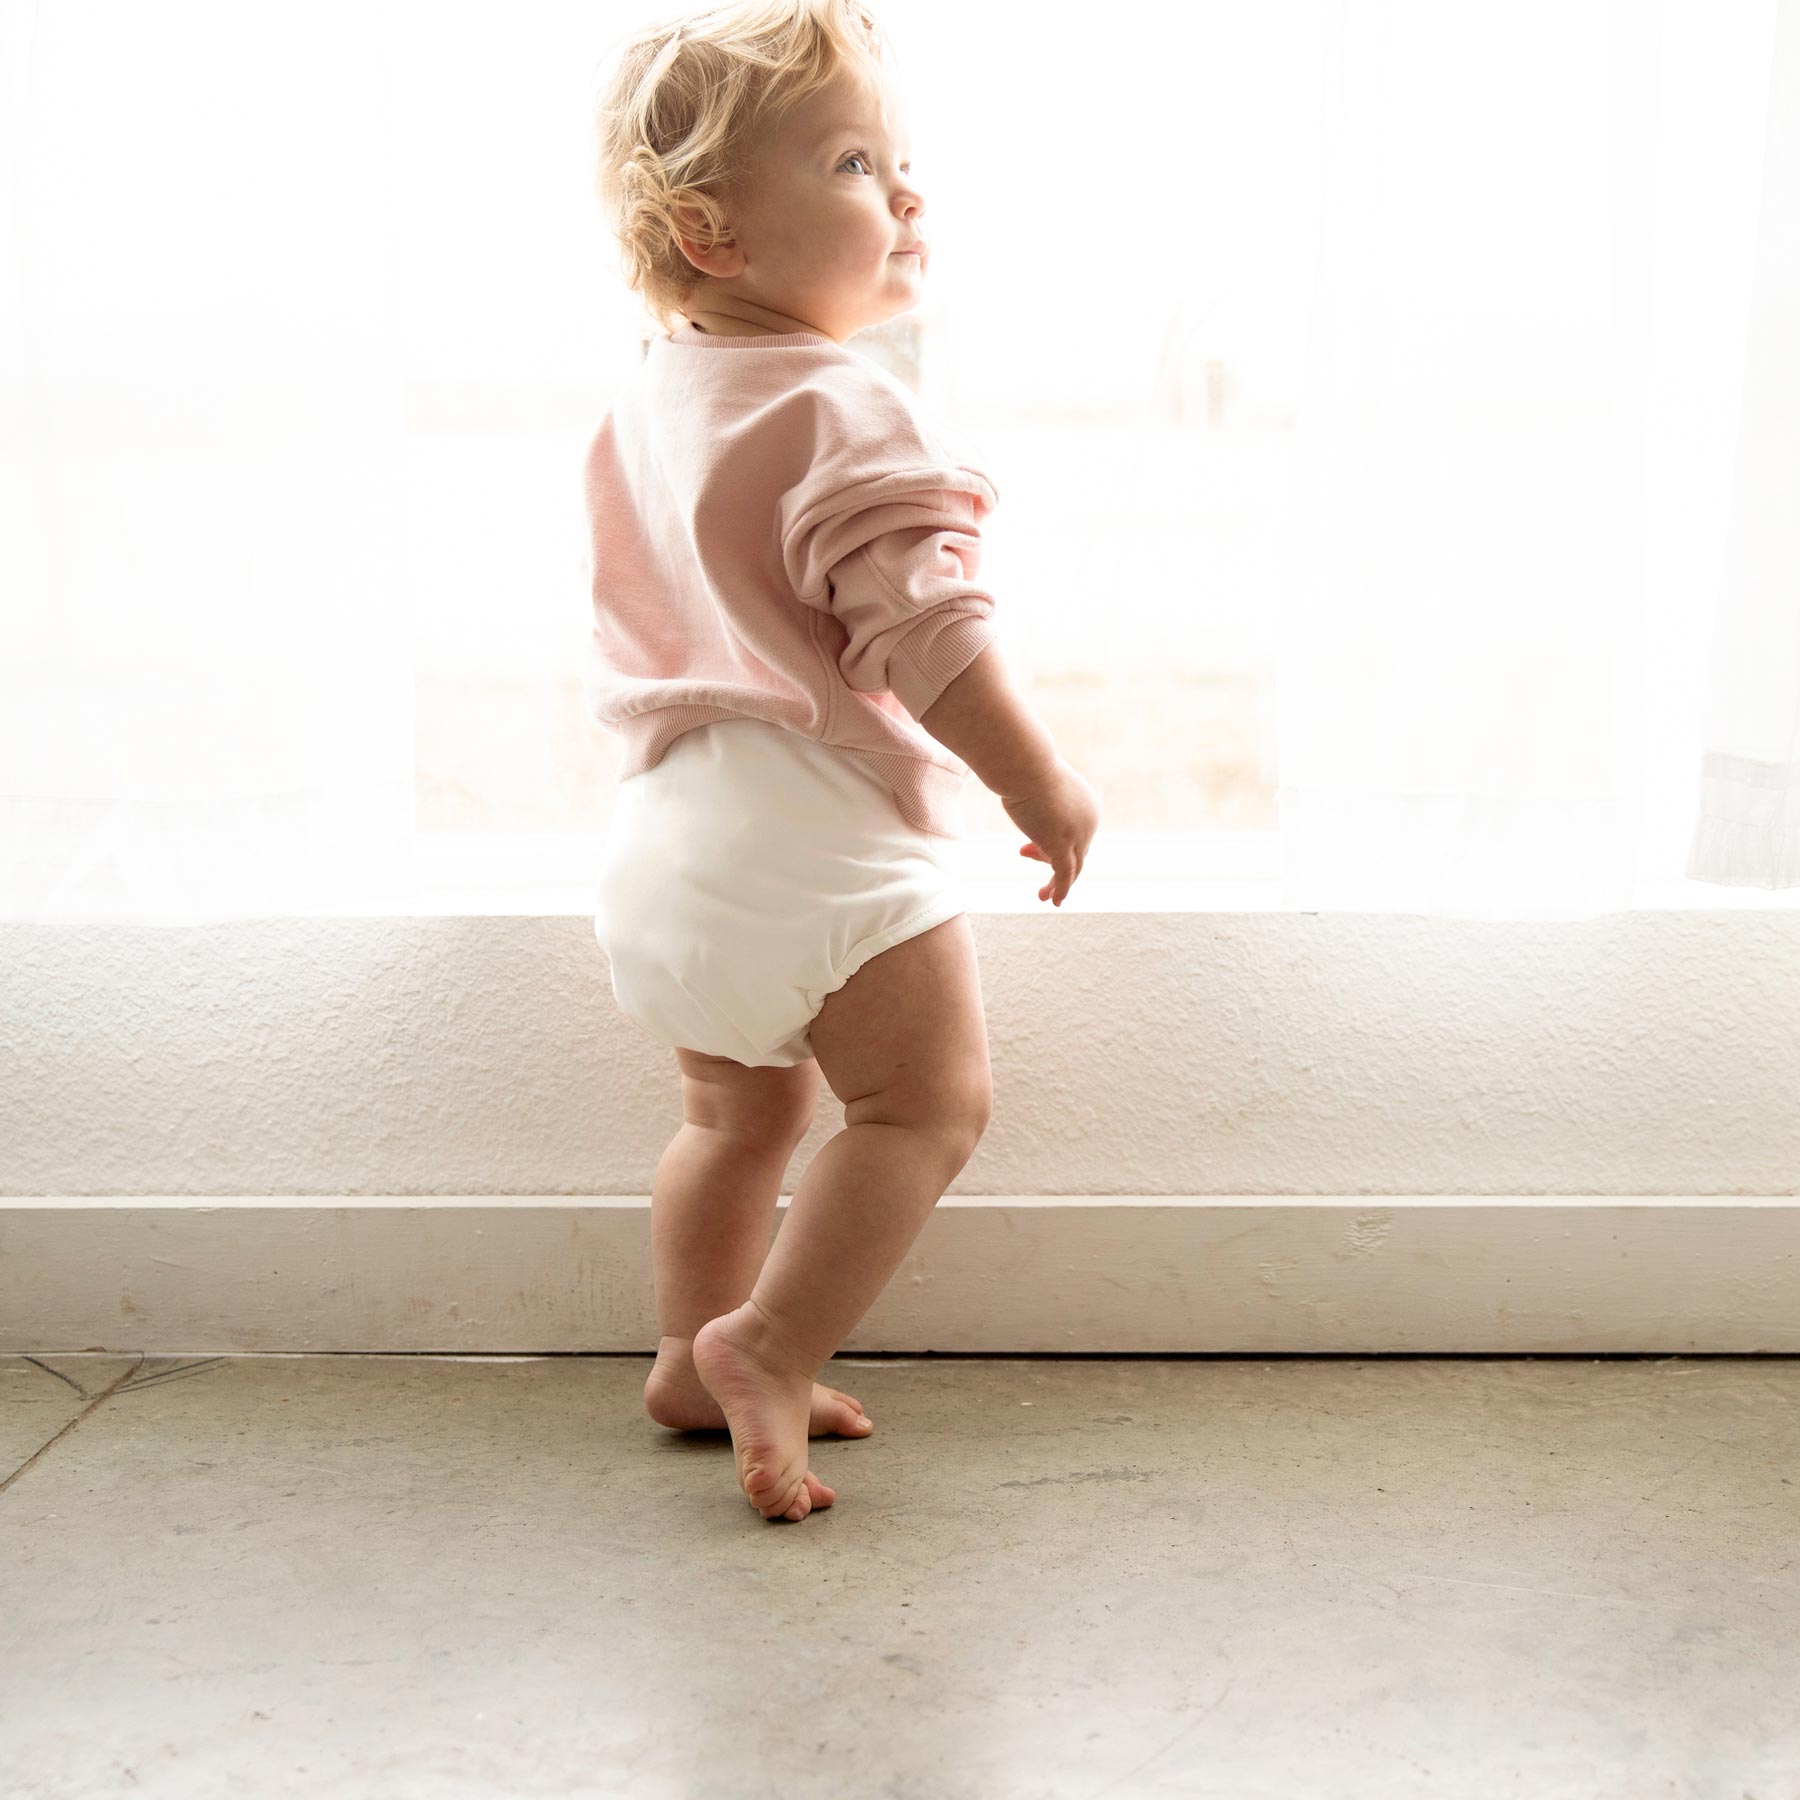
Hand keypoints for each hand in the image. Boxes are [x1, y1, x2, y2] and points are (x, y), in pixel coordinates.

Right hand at [1003, 758, 1099, 906]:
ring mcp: (1079, 835)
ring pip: (1072, 867)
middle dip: (1047, 857)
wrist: (1025, 765)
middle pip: (1074, 851)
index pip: (1075, 835)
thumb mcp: (1037, 787)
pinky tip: (1054, 901)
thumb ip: (1039, 803)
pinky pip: (1065, 875)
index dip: (1050, 844)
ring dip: (1057, 883)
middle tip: (1023, 854)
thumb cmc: (1024, 769)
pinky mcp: (1063, 847)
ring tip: (1043, 896)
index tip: (1025, 848)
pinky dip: (1061, 890)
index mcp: (1088, 806)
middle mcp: (1089, 822)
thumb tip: (1030, 809)